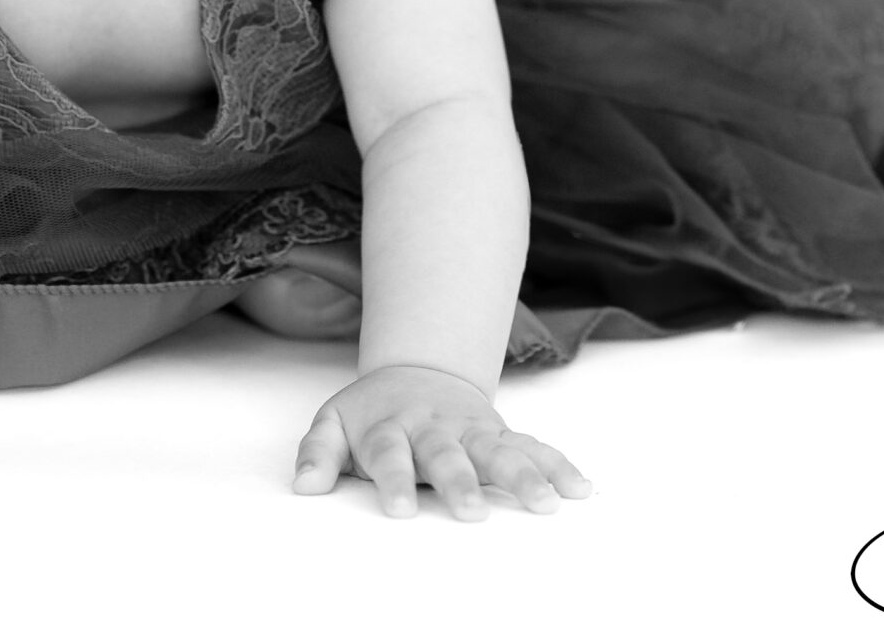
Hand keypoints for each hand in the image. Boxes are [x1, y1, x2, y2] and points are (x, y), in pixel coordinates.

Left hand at [292, 363, 589, 519]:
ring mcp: (471, 429)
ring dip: (524, 475)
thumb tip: (303, 486)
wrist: (417, 371)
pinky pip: (533, 446)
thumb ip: (318, 452)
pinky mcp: (500, 432)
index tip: (400, 511)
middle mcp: (434, 428)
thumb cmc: (373, 413)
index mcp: (390, 428)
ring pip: (499, 449)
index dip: (395, 480)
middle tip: (472, 512)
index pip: (390, 454)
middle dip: (461, 482)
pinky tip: (580, 487)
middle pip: (448, 455)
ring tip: (546, 503)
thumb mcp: (335, 423)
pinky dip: (557, 464)